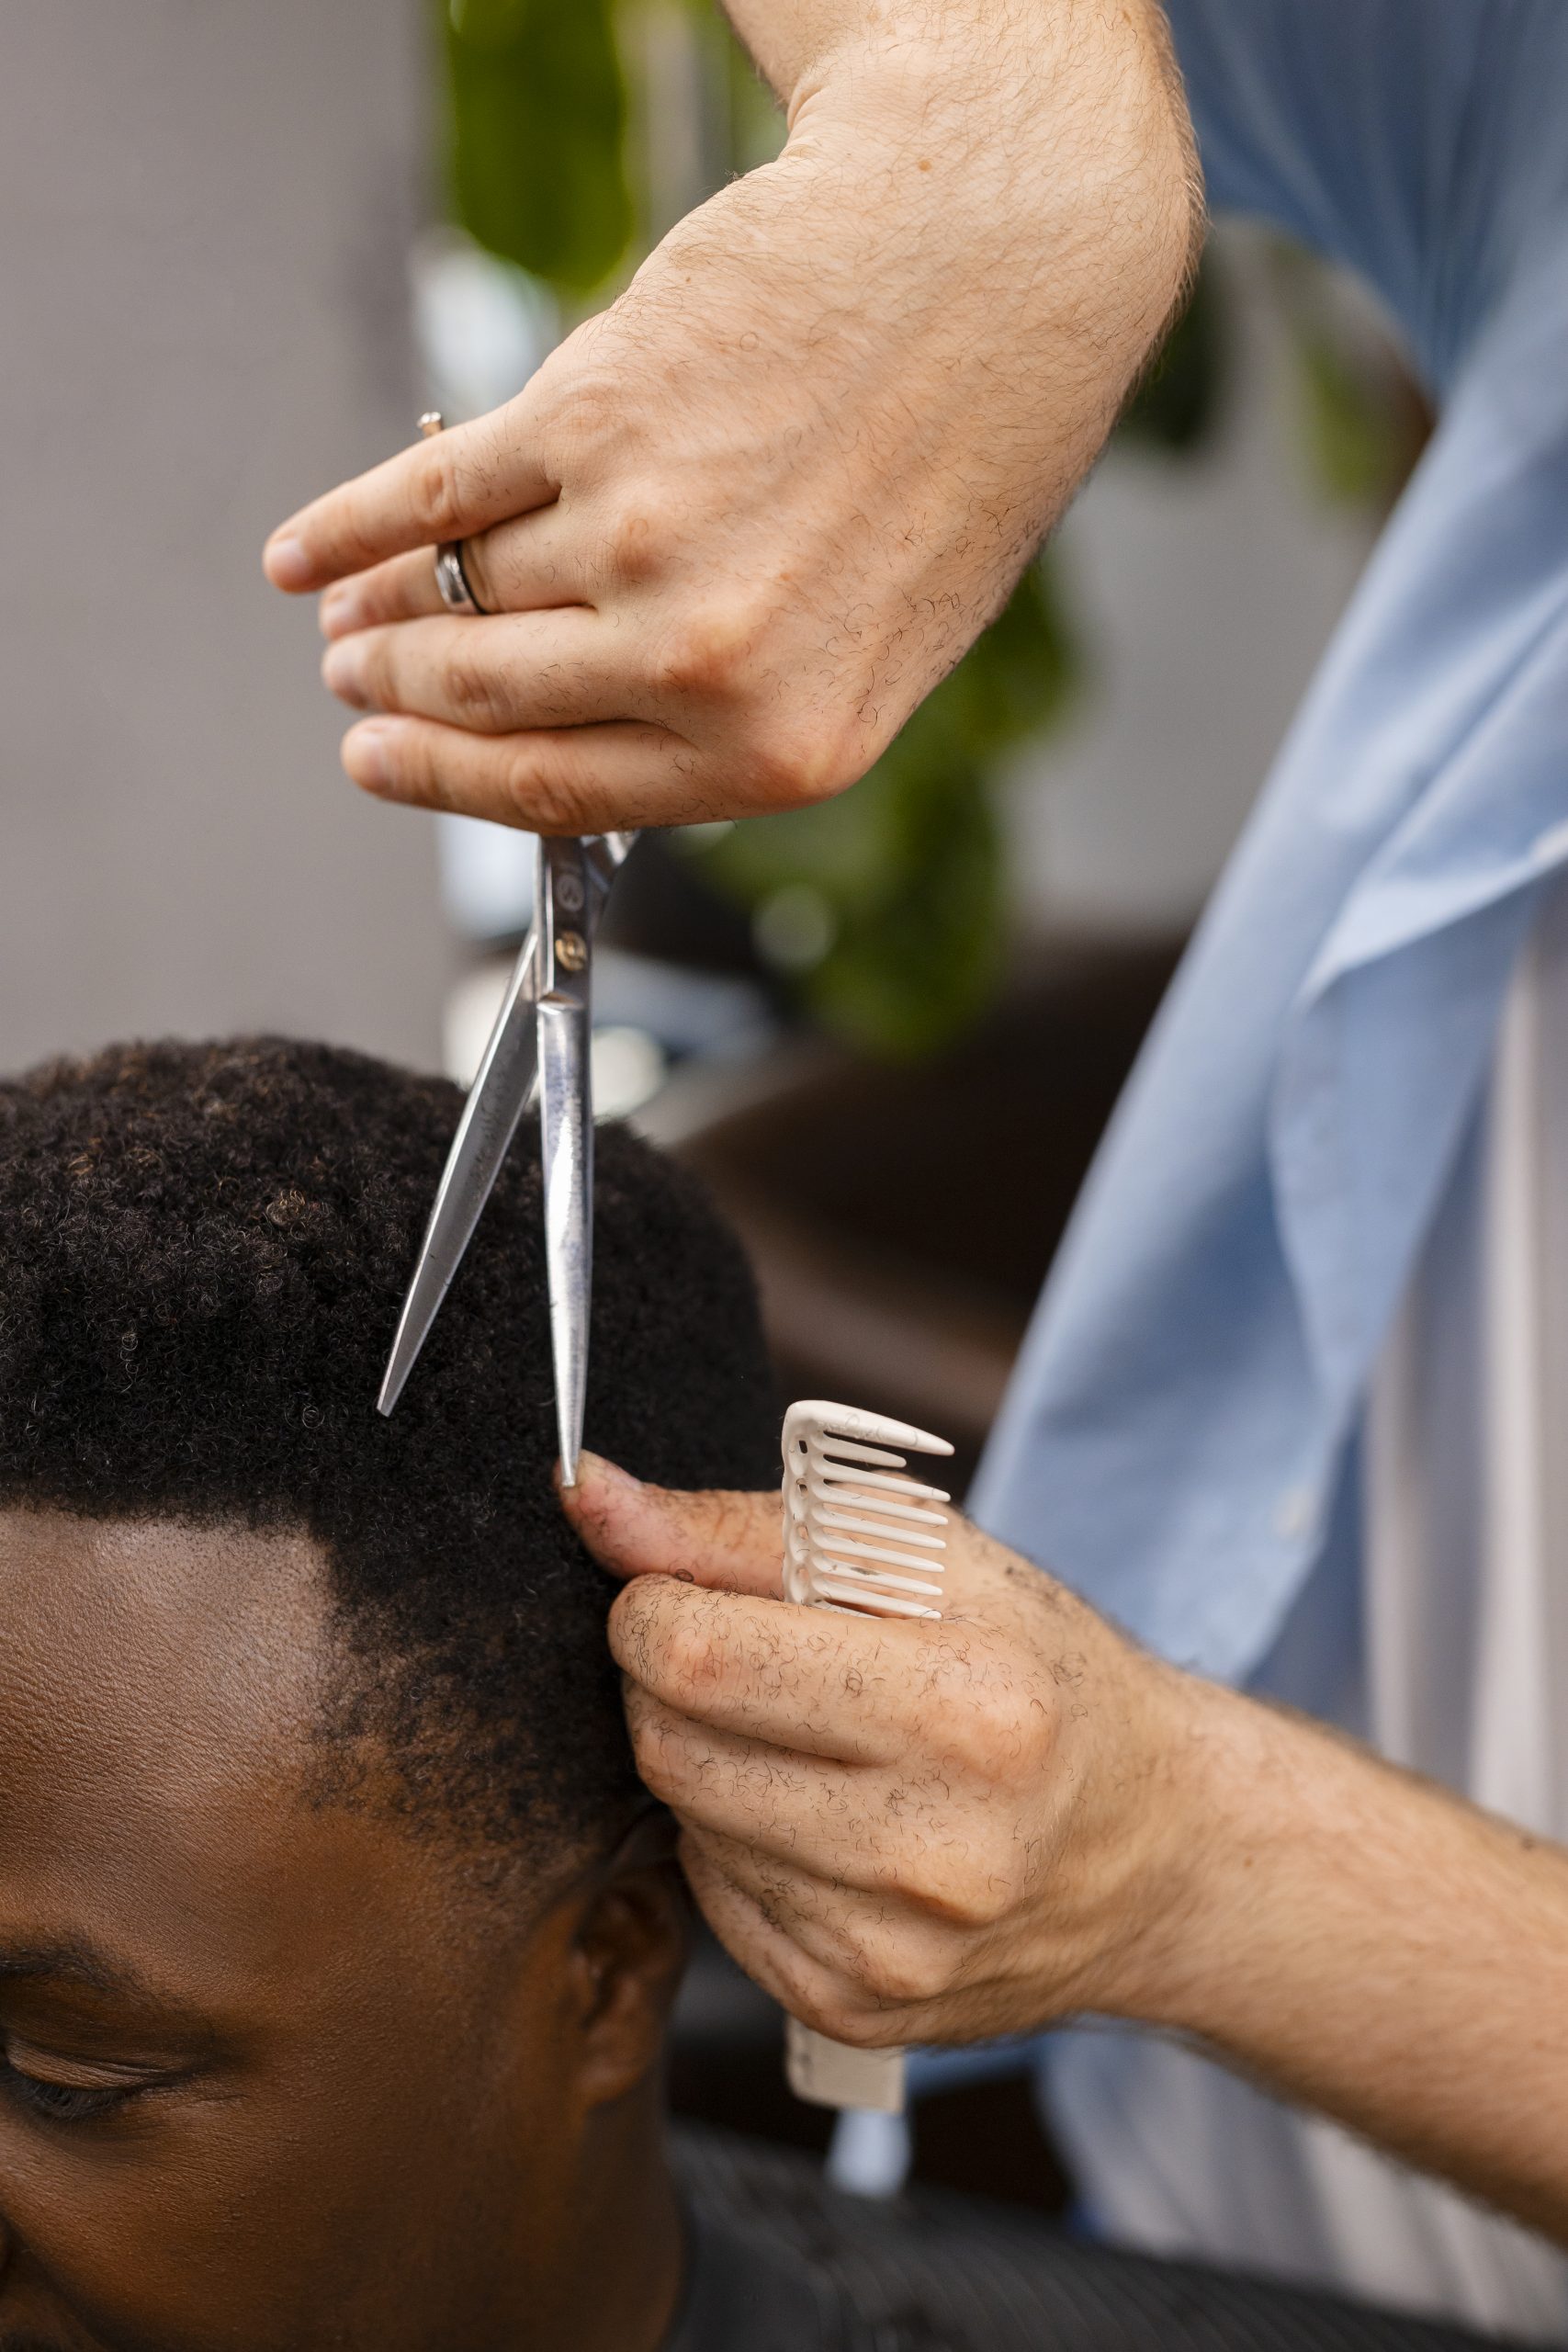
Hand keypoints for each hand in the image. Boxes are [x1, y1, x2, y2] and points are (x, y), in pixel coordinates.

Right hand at [264, 11, 1193, 834]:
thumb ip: (725, 704)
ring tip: (340, 616)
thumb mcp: (867, 638)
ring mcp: (643, 541)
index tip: (379, 768)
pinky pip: (435, 496)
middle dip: (397, 698)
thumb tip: (562, 722)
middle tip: (352, 687)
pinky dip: (347, 526)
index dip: (447, 786)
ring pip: (461, 594)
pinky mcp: (594, 419)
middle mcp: (707, 663)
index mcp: (780, 748)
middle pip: (490, 698)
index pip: (562, 794)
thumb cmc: (949, 452)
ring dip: (376, 614)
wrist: (994, 265)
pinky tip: (305, 554)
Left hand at [566, 1457, 1567, 2243]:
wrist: (1158, 1849)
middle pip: (672, 1744)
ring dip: (706, 1758)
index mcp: (971, 1708)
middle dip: (668, 1678)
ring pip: (684, 1821)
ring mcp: (894, 1948)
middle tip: (737, 1650)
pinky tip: (820, 1812)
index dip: (651, 1604)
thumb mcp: (929, 1558)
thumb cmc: (1037, 1673)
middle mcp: (937, 1849)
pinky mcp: (856, 2006)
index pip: (702, 1656)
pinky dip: (736, 1840)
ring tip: (804, 1733)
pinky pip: (713, 1899)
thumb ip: (741, 1526)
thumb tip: (587, 1495)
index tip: (675, 1588)